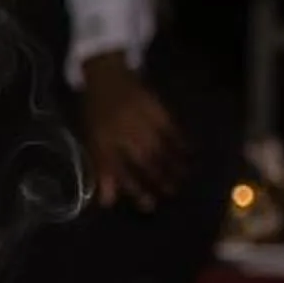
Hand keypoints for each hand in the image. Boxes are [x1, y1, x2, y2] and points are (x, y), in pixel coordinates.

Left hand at [79, 52, 183, 208]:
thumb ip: (102, 172)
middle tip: (171, 194)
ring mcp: (144, 124)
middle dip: (159, 181)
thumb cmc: (97, 112)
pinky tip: (190, 155)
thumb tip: (107, 202)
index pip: (122, 173)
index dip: (135, 191)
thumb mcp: (92, 141)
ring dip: (175, 167)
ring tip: (182, 180)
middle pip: (146, 164)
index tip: (149, 205)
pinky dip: (183, 145)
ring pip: (163, 151)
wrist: (108, 77)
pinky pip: (174, 132)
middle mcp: (126, 135)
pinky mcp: (159, 112)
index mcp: (106, 144)